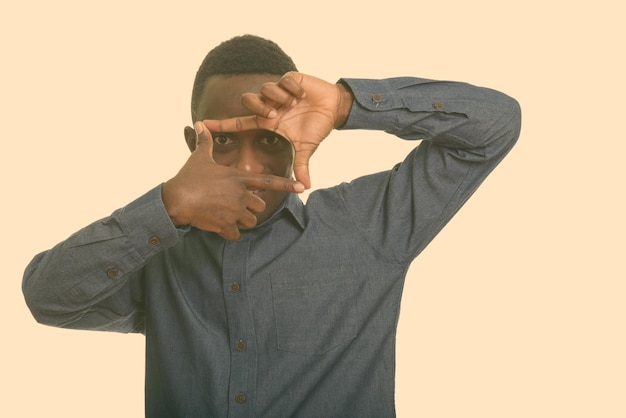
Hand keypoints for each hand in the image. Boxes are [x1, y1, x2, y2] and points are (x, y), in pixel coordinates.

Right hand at [162, 122, 304, 239]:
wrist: (176, 199)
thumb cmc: (188, 177)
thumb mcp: (199, 157)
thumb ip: (205, 142)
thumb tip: (200, 124)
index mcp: (239, 178)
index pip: (269, 181)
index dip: (286, 185)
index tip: (301, 187)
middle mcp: (241, 195)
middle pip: (259, 205)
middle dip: (250, 207)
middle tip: (233, 205)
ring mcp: (235, 211)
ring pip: (250, 221)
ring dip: (242, 221)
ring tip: (225, 215)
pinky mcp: (226, 225)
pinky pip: (236, 234)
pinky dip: (229, 233)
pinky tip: (218, 227)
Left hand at [200, 72, 353, 188]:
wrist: (333, 108)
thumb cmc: (316, 127)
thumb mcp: (306, 148)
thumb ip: (301, 165)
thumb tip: (305, 188)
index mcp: (268, 122)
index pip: (240, 123)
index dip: (221, 125)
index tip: (201, 124)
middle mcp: (269, 105)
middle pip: (248, 101)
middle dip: (260, 106)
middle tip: (276, 114)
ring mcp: (279, 92)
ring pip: (266, 88)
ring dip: (280, 98)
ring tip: (295, 104)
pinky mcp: (291, 79)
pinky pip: (284, 80)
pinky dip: (294, 89)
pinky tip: (303, 95)